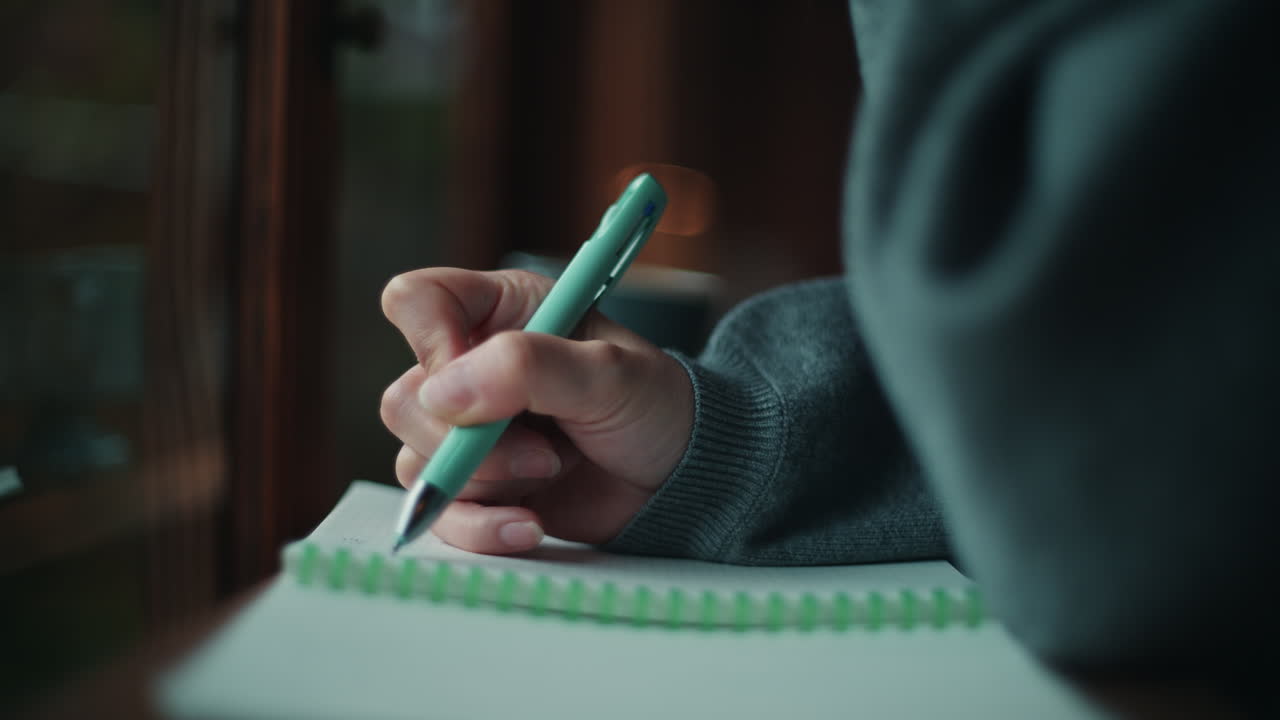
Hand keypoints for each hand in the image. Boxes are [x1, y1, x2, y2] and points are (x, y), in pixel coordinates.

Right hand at [379, 268, 692, 553]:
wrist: (683, 479)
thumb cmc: (655, 406)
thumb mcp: (609, 374)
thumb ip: (528, 368)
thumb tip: (441, 393)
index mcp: (501, 312)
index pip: (416, 303)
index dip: (432, 343)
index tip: (480, 381)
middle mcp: (472, 366)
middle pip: (404, 399)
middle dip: (468, 438)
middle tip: (544, 449)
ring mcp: (469, 431)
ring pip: (415, 460)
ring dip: (484, 480)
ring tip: (553, 472)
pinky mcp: (477, 487)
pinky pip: (440, 512)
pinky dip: (478, 527)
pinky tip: (527, 525)